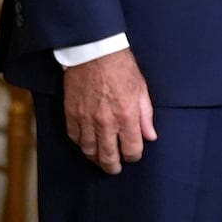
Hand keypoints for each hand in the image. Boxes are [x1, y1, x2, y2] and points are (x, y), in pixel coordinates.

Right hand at [62, 48, 156, 173]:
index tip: (133, 154)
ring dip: (96, 158)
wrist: (94, 52)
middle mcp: (105, 122)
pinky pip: (74, 138)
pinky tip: (86, 145)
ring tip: (101, 160)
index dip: (133, 156)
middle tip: (115, 169)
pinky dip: (81, 145)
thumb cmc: (121, 67)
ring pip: (89, 151)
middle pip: (108, 156)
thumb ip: (146, 115)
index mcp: (126, 115)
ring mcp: (86, 119)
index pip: (131, 148)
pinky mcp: (71, 114)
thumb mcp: (141, 89)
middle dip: (113, 166)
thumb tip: (150, 136)